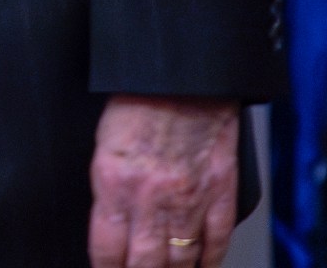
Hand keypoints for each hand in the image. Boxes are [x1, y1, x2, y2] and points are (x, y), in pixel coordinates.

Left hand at [88, 96, 239, 266]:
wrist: (186, 77)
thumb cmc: (141, 102)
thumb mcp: (104, 144)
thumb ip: (108, 187)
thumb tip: (110, 222)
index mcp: (115, 183)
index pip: (106, 247)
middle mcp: (151, 198)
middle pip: (144, 263)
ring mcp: (190, 200)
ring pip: (181, 260)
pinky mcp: (221, 194)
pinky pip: (216, 242)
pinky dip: (209, 262)